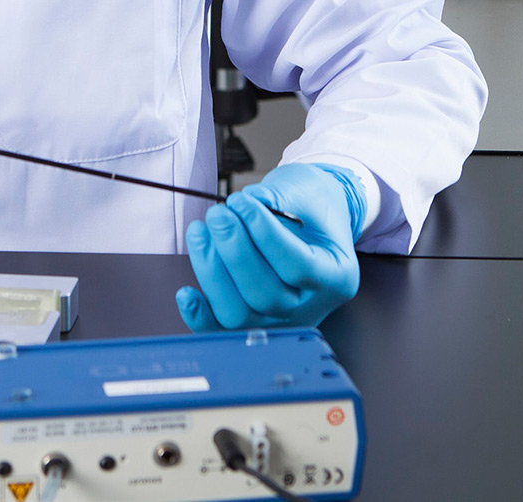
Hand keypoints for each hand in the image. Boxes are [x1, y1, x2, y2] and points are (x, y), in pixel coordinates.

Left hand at [176, 163, 364, 330]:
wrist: (312, 218)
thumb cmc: (311, 207)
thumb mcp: (307, 192)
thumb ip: (277, 199)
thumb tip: (243, 206)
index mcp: (336, 276)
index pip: (298, 266)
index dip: (265, 234)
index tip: (241, 203)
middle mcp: (310, 307)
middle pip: (265, 295)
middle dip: (234, 251)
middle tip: (217, 215)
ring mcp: (280, 320)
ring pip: (239, 315)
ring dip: (212, 273)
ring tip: (200, 232)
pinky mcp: (253, 323)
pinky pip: (222, 330)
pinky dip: (200, 315)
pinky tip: (186, 292)